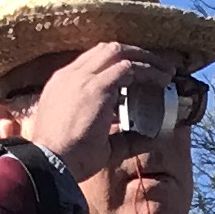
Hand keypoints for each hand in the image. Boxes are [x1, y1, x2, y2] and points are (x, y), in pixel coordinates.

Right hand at [3, 41, 177, 180]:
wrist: (49, 164)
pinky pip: (127, 69)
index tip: (139, 74)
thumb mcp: (97, 143)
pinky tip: (162, 81)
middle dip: (136, 54)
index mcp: (63, 85)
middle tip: (157, 66)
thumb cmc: (68, 160)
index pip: (94, 61)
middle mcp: (70, 75)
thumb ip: (123, 137)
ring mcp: (81, 79)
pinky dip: (147, 72)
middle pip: (107, 49)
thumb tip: (152, 138)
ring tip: (165, 71)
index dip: (119, 63)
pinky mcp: (96, 88)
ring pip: (119, 52)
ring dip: (145, 60)